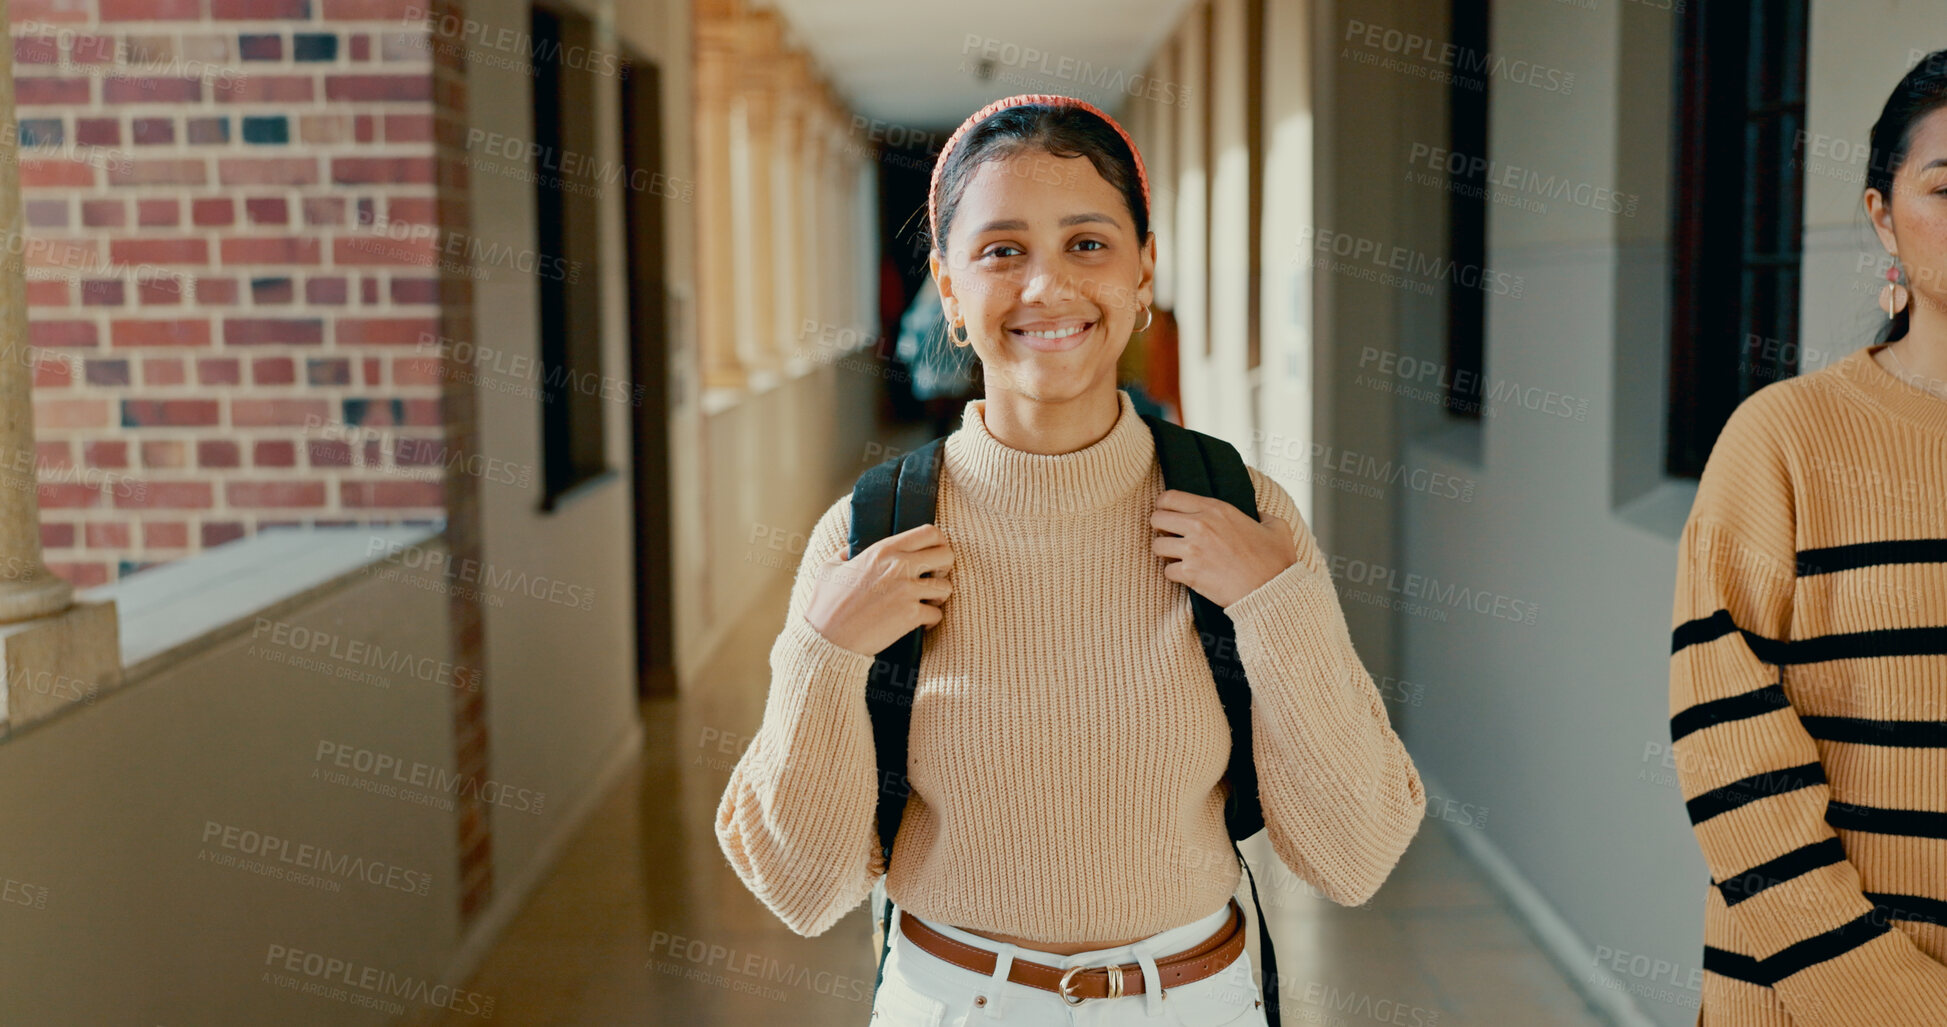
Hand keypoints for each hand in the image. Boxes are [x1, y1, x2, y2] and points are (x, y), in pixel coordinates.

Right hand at [804, 523, 954, 655]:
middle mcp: (899, 566)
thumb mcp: (830, 569)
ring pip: (946, 587)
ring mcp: (907, 591)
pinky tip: (918, 622)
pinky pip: (937, 614)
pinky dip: (931, 620)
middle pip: (946, 555)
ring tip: (925, 602)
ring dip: (939, 596)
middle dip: (945, 567)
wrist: (828, 640)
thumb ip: (845, 553)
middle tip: (932, 578)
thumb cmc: (826, 605)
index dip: (938, 542)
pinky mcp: (911, 615)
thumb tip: (851, 549)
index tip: (932, 555)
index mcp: (883, 550)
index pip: (929, 532)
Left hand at [1151, 490, 1298, 607]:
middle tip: (1170, 536)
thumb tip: (1259, 515)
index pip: (1171, 497)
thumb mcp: (1276, 528)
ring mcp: (1193, 550)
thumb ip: (1262, 515)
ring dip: (1165, 552)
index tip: (1167, 513)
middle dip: (1160, 528)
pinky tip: (1187, 575)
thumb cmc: (1275, 561)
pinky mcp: (1190, 573)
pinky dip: (1175, 575)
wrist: (1272, 591)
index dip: (1164, 505)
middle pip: (1156, 518)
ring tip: (1177, 557)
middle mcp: (1201, 525)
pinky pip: (1167, 571)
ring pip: (1157, 546)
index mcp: (1217, 509)